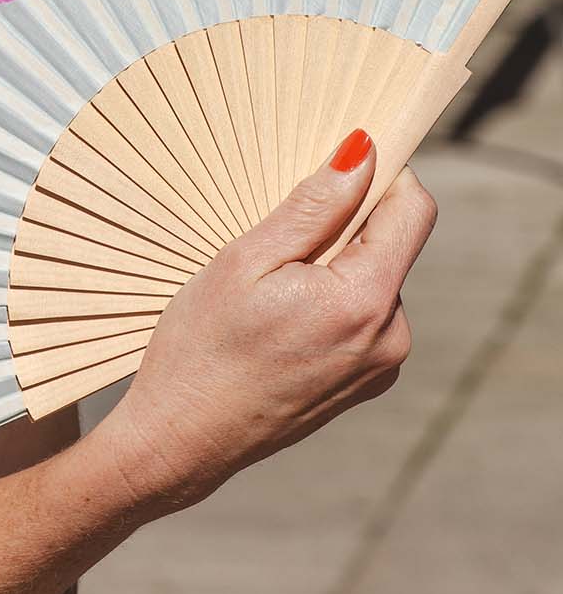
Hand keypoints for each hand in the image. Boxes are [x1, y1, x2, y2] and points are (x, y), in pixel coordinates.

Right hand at [96, 138, 435, 512]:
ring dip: (329, 265)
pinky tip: (273, 321)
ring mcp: (380, 367)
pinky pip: (360, 317)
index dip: (381, 174)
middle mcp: (391, 337)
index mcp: (365, 301)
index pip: (412, 209)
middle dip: (340, 226)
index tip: (333, 164)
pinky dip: (325, 301)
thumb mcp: (246, 261)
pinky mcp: (363, 383)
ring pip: (371, 279)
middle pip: (389, 243)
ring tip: (264, 289)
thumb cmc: (200, 347)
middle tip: (271, 240)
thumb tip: (363, 153)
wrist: (181, 440)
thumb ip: (312, 207)